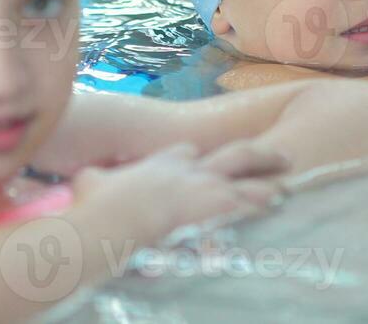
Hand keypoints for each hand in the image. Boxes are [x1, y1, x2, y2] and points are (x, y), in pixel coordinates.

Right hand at [72, 141, 287, 241]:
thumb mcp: (90, 184)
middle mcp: (190, 168)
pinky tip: (279, 200)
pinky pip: (246, 200)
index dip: (196, 156)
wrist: (117, 215)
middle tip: (278, 155)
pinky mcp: (214, 204)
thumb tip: (79, 179)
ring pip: (247, 172)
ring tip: (288, 176)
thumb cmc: (100, 204)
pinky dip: (261, 200)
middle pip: (232, 153)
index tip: (203, 158)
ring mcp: (206, 184)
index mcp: (163, 162)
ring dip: (267, 175)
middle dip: (256, 153)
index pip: (188, 152)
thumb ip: (93, 180)